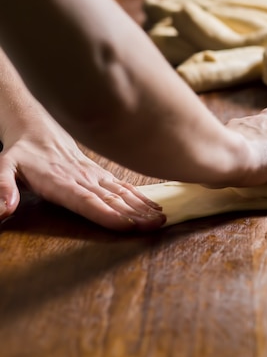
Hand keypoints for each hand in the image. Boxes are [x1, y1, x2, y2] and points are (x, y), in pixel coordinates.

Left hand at [0, 113, 165, 230]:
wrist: (40, 131)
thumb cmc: (23, 155)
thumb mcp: (4, 166)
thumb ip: (2, 187)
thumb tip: (2, 211)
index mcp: (61, 183)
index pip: (87, 201)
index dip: (107, 214)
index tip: (127, 225)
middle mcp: (83, 180)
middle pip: (112, 200)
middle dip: (135, 214)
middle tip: (155, 226)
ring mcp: (96, 178)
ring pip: (122, 194)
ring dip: (143, 207)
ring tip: (161, 219)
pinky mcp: (103, 176)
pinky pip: (124, 187)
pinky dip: (141, 198)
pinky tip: (155, 208)